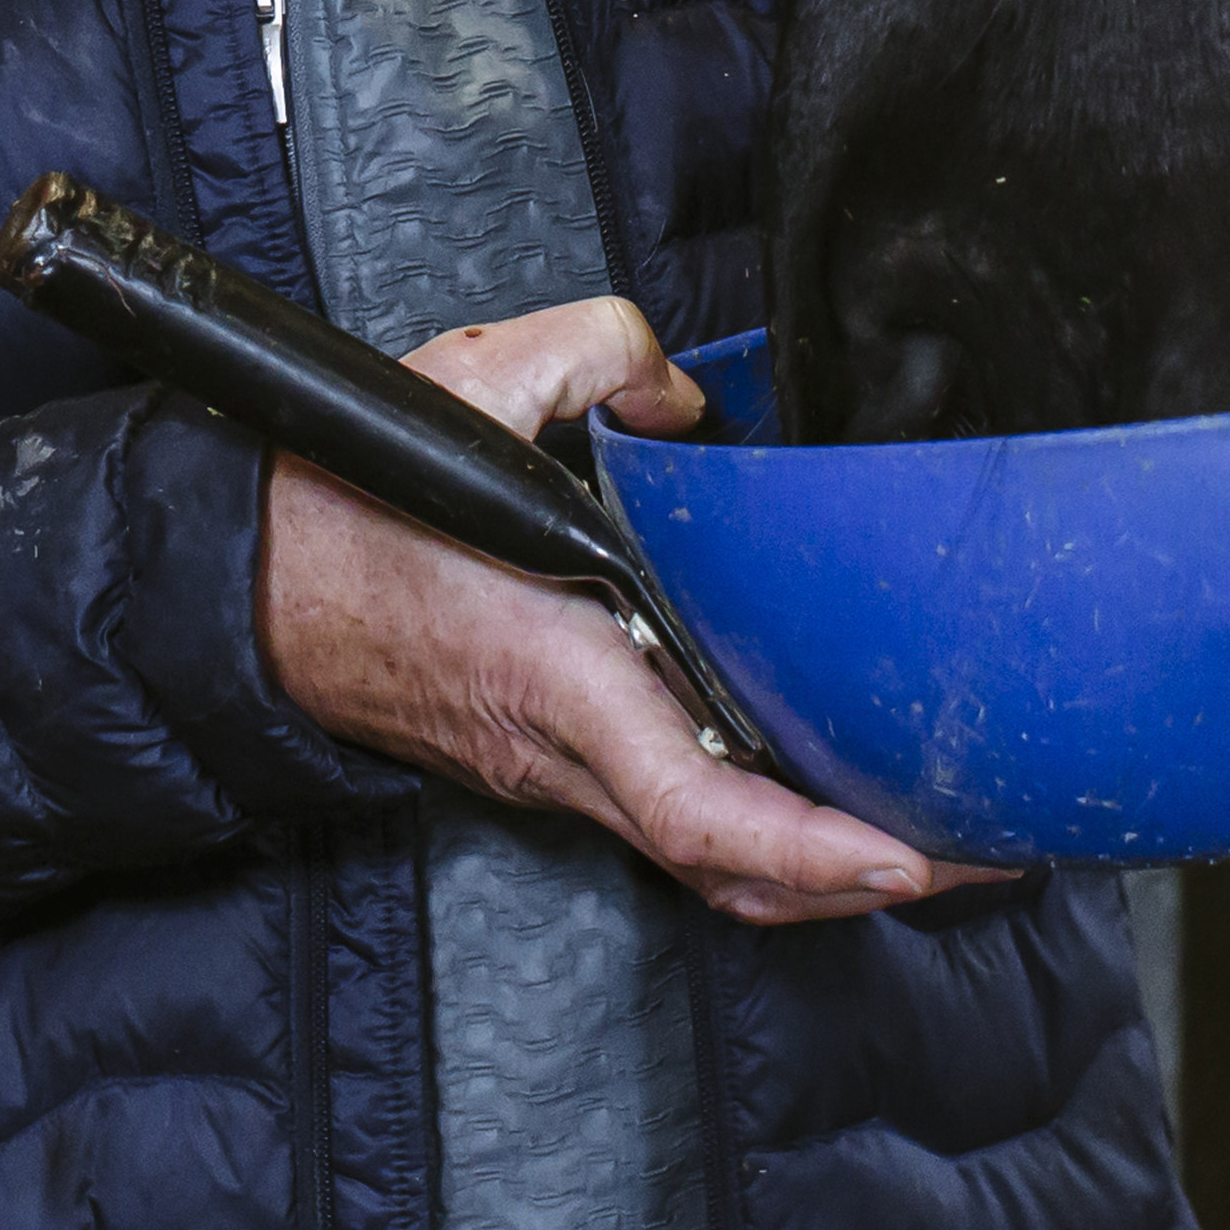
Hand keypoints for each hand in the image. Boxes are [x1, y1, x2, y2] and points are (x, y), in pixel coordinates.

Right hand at [255, 292, 1006, 924]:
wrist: (239, 583)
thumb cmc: (341, 505)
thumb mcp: (464, 380)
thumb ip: (595, 354)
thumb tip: (689, 392)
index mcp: (551, 675)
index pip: (690, 801)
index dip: (806, 846)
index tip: (906, 851)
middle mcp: (563, 751)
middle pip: (730, 866)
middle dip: (868, 875)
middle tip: (991, 843)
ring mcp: (556, 774)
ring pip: (709, 863)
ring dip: (826, 871)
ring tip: (939, 831)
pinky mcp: (553, 766)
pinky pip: (677, 826)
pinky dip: (766, 836)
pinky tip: (825, 795)